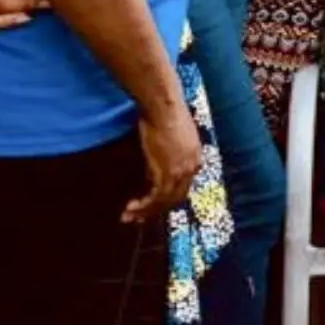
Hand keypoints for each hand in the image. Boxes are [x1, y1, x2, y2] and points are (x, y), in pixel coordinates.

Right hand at [126, 100, 201, 222]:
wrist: (164, 108)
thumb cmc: (164, 115)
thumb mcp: (170, 137)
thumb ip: (167, 154)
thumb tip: (155, 165)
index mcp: (196, 158)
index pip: (183, 186)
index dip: (166, 197)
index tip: (150, 203)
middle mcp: (193, 167)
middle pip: (176, 197)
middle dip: (156, 209)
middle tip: (137, 216)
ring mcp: (182, 172)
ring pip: (165, 200)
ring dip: (146, 210)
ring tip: (129, 216)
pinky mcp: (168, 173)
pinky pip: (156, 197)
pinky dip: (143, 205)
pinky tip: (131, 208)